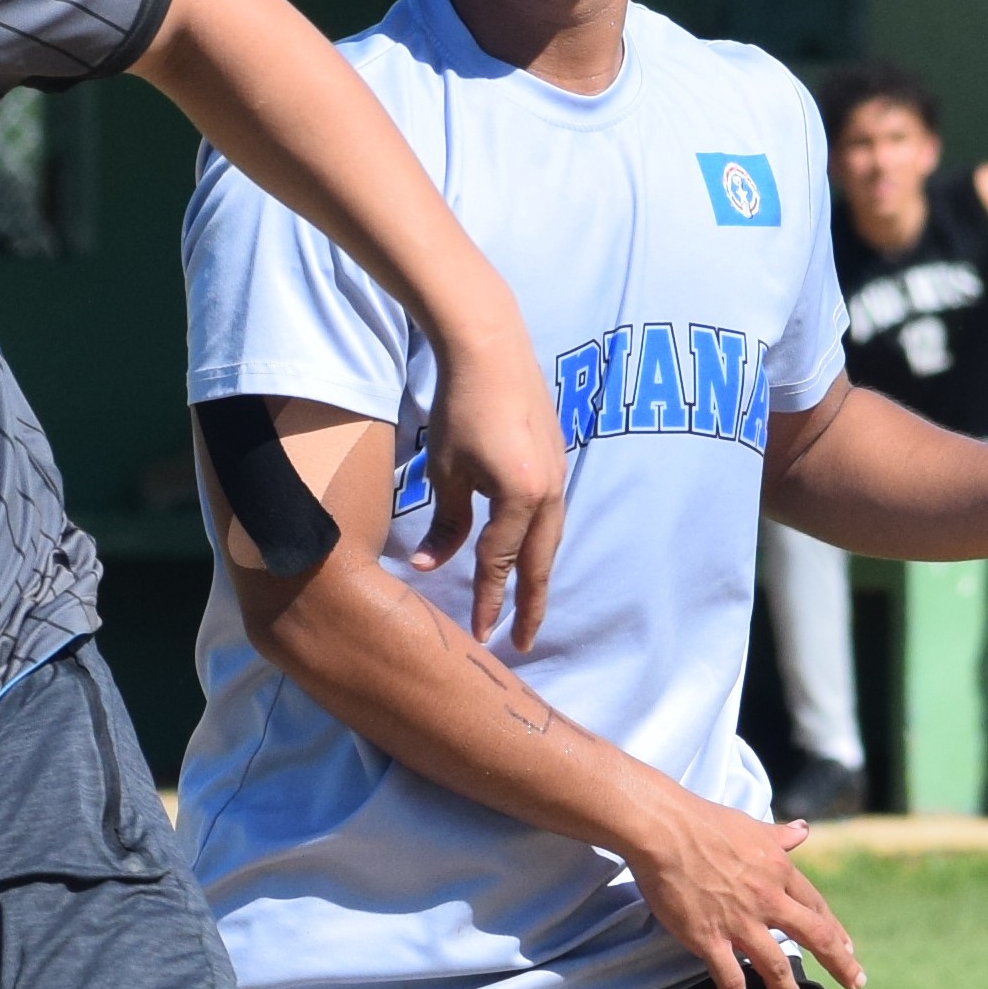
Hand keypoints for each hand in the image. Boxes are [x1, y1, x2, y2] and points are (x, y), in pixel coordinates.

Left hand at [416, 316, 565, 653]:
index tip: (478, 635)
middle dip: (530, 605)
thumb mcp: (445, 471)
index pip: (501, 564)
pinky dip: (538, 543)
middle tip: (522, 642)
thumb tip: (430, 566)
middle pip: (540, 563)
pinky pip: (549, 516)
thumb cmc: (461, 406)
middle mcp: (550, 491)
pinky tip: (527, 552)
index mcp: (522, 498)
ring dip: (537, 575)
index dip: (487, 601)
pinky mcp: (555, 460)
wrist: (491, 346)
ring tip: (526, 605)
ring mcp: (557, 475)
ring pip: (548, 540)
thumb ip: (445, 524)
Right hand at [611, 779, 862, 988]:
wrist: (664, 830)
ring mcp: (740, 923)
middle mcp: (769, 900)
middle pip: (814, 937)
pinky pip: (730, 979)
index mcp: (779, 872)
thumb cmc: (704, 822)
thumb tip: (803, 829)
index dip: (835, 931)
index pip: (816, 907)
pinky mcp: (709, 938)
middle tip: (856, 983)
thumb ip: (780, 836)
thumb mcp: (752, 827)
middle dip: (839, 964)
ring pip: (776, 967)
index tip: (847, 948)